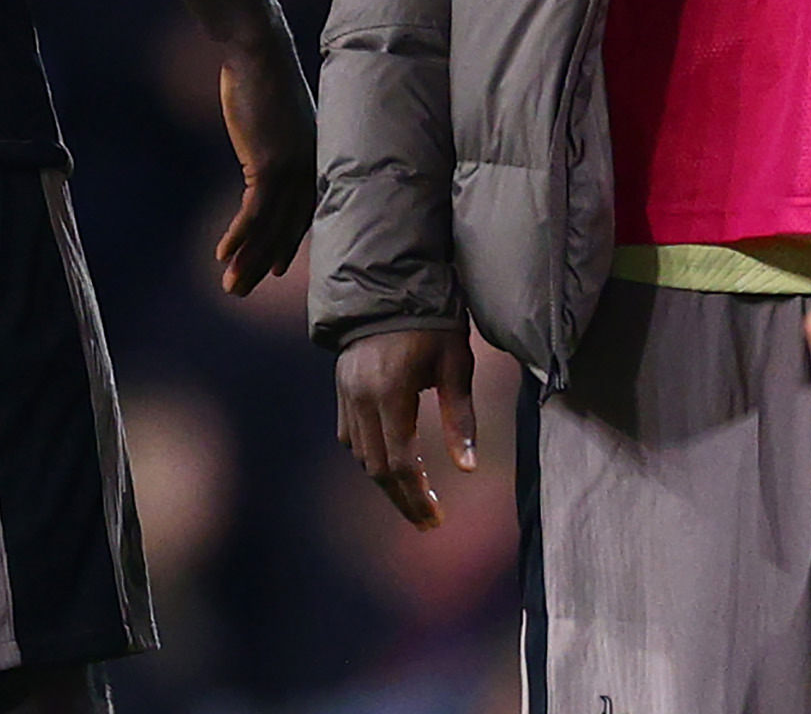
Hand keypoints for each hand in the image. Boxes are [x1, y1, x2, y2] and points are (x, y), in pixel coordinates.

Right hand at [212, 33, 314, 295]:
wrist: (260, 53)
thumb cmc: (263, 77)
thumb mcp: (274, 117)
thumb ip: (275, 141)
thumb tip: (264, 149)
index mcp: (314, 162)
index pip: (301, 216)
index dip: (285, 245)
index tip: (272, 269)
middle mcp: (310, 172)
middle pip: (286, 231)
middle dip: (262, 264)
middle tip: (241, 289)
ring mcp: (293, 171)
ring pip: (269, 229)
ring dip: (247, 261)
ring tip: (230, 286)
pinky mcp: (271, 166)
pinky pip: (254, 213)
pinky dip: (238, 237)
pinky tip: (223, 254)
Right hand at [336, 326, 477, 528]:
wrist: (388, 287)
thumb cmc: (433, 325)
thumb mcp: (456, 366)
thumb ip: (461, 419)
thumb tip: (468, 469)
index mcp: (390, 392)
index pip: (401, 461)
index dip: (418, 496)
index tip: (436, 520)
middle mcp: (360, 397)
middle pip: (376, 467)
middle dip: (402, 499)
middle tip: (427, 522)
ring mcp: (346, 393)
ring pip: (361, 454)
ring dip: (386, 482)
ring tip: (413, 501)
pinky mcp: (341, 389)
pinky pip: (350, 436)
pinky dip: (370, 457)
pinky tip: (391, 467)